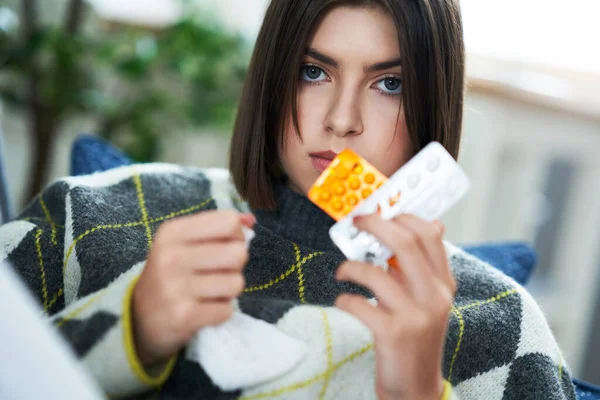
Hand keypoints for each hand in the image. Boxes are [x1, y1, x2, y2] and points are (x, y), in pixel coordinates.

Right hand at [132, 210, 254, 365]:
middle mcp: (171, 256)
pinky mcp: (184, 315)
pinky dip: (220, 312)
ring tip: (209, 292)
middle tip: (217, 273)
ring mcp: (176, 287)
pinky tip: (203, 310)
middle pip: (238, 253)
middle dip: (235, 266)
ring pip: (236, 283)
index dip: (236, 236)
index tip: (223, 247)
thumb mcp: (184, 243)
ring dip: (228, 291)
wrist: (140, 319)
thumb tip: (250, 219)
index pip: (229, 222)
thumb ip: (219, 227)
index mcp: (172, 232)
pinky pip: (227, 310)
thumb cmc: (171, 274)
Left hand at [335, 213, 455, 399]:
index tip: (380, 212)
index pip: (430, 235)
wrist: (416, 388)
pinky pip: (359, 304)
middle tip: (356, 222)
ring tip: (342, 272)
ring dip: (350, 267)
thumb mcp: (428, 300)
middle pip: (405, 243)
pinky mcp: (393, 334)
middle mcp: (434, 296)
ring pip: (375, 273)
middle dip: (375, 225)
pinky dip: (344, 299)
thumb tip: (434, 223)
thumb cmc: (416, 338)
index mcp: (443, 283)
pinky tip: (343, 301)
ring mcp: (415, 316)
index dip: (402, 216)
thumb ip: (424, 266)